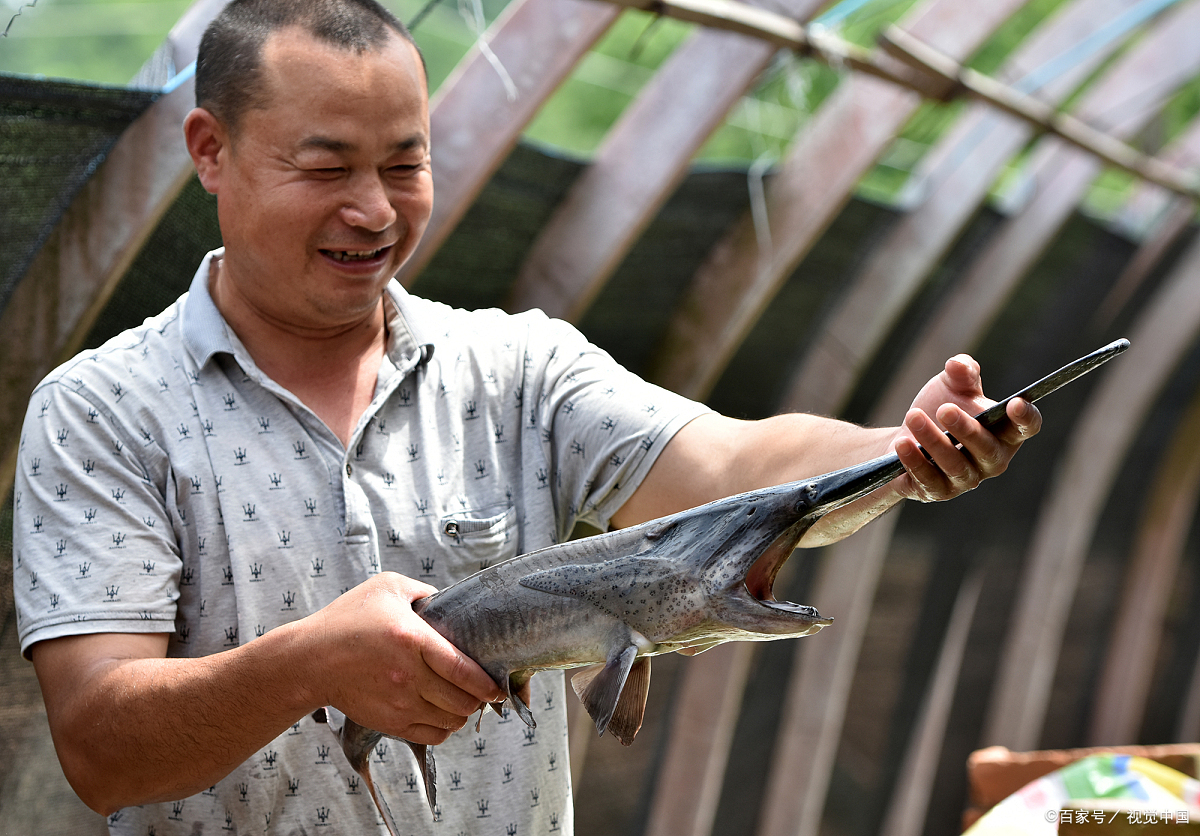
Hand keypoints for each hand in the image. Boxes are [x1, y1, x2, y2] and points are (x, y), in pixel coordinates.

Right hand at [307, 572, 504, 744]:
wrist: (309, 660)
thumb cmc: (347, 619)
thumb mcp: (387, 587)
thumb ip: (425, 592)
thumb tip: (453, 603)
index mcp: (411, 639)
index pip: (462, 669)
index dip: (487, 683)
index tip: (498, 686)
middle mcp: (407, 676)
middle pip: (462, 700)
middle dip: (479, 698)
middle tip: (483, 690)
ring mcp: (398, 704)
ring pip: (451, 721)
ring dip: (463, 713)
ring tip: (463, 700)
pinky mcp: (389, 723)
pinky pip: (432, 736)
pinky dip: (445, 728)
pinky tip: (443, 713)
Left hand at [893, 355, 1040, 502]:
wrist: (905, 438)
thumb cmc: (939, 409)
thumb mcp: (951, 386)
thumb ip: (961, 373)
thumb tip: (957, 364)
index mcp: (1005, 433)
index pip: (1026, 428)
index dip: (1025, 418)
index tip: (1015, 403)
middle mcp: (992, 460)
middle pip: (987, 449)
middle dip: (966, 429)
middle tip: (944, 409)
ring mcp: (967, 479)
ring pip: (955, 464)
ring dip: (933, 441)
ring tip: (913, 416)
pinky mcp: (938, 491)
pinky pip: (929, 479)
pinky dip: (914, 461)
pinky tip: (902, 443)